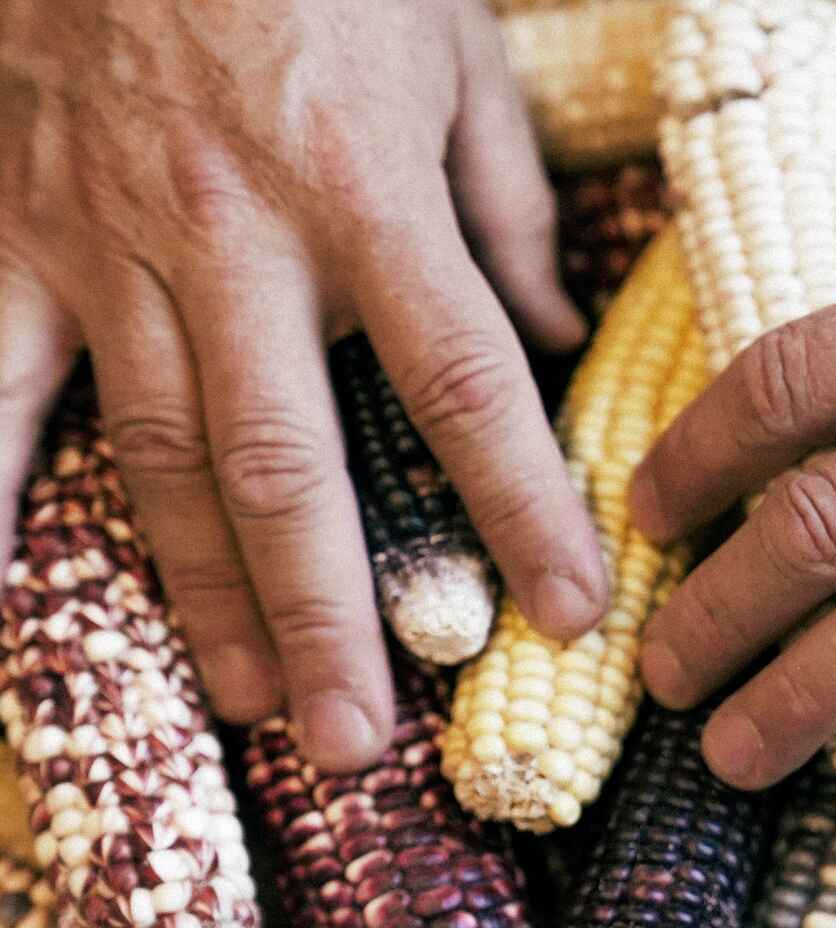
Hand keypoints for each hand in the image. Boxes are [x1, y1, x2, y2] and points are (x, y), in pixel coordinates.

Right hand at [0, 0, 606, 770]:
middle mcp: (232, 238)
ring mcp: (105, 241)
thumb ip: (509, 205)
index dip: (525, 510)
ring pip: (161, 457)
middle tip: (356, 740)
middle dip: (329, 616)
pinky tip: (6, 600)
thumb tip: (560, 338)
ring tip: (249, 700)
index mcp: (364, 192)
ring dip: (204, 596)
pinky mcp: (9, 230)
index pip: (469, 389)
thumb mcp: (449, 48)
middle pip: (291, 467)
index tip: (569, 610)